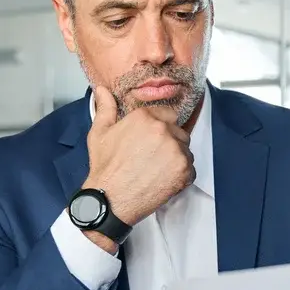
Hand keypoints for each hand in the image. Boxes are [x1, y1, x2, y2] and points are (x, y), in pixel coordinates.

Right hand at [82, 85, 194, 226]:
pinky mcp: (184, 170)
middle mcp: (163, 130)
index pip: (168, 114)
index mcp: (145, 117)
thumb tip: (101, 90)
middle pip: (178, 132)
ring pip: (185, 150)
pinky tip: (162, 180)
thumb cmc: (106, 168)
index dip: (161, 126)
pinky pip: (190, 169)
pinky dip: (181, 176)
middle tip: (152, 158)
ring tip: (156, 170)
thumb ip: (105, 108)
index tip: (153, 139)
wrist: (110, 199)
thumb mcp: (99, 133)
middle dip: (169, 143)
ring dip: (176, 159)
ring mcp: (176, 150)